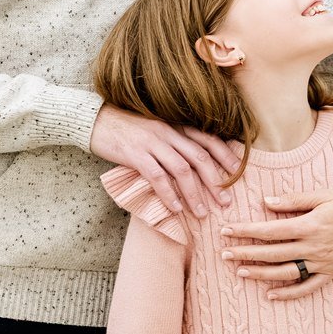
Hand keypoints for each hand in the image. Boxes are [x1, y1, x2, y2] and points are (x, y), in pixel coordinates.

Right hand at [88, 106, 240, 216]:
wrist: (94, 120)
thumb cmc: (125, 129)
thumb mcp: (153, 131)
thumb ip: (171, 144)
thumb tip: (190, 167)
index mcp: (174, 125)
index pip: (207, 139)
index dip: (225, 156)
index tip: (237, 173)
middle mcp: (167, 132)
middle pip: (199, 157)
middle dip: (215, 181)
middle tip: (225, 202)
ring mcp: (152, 142)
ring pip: (181, 170)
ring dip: (194, 194)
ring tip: (202, 213)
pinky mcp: (135, 154)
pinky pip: (157, 176)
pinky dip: (168, 194)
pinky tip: (175, 208)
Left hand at [218, 191, 332, 299]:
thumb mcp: (324, 195)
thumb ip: (294, 199)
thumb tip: (267, 202)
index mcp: (310, 225)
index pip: (270, 230)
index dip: (246, 230)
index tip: (227, 230)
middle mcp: (313, 247)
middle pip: (272, 253)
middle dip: (245, 252)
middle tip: (224, 253)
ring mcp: (322, 263)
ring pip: (284, 272)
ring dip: (260, 273)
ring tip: (239, 271)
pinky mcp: (331, 273)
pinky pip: (306, 287)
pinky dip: (288, 293)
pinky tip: (270, 294)